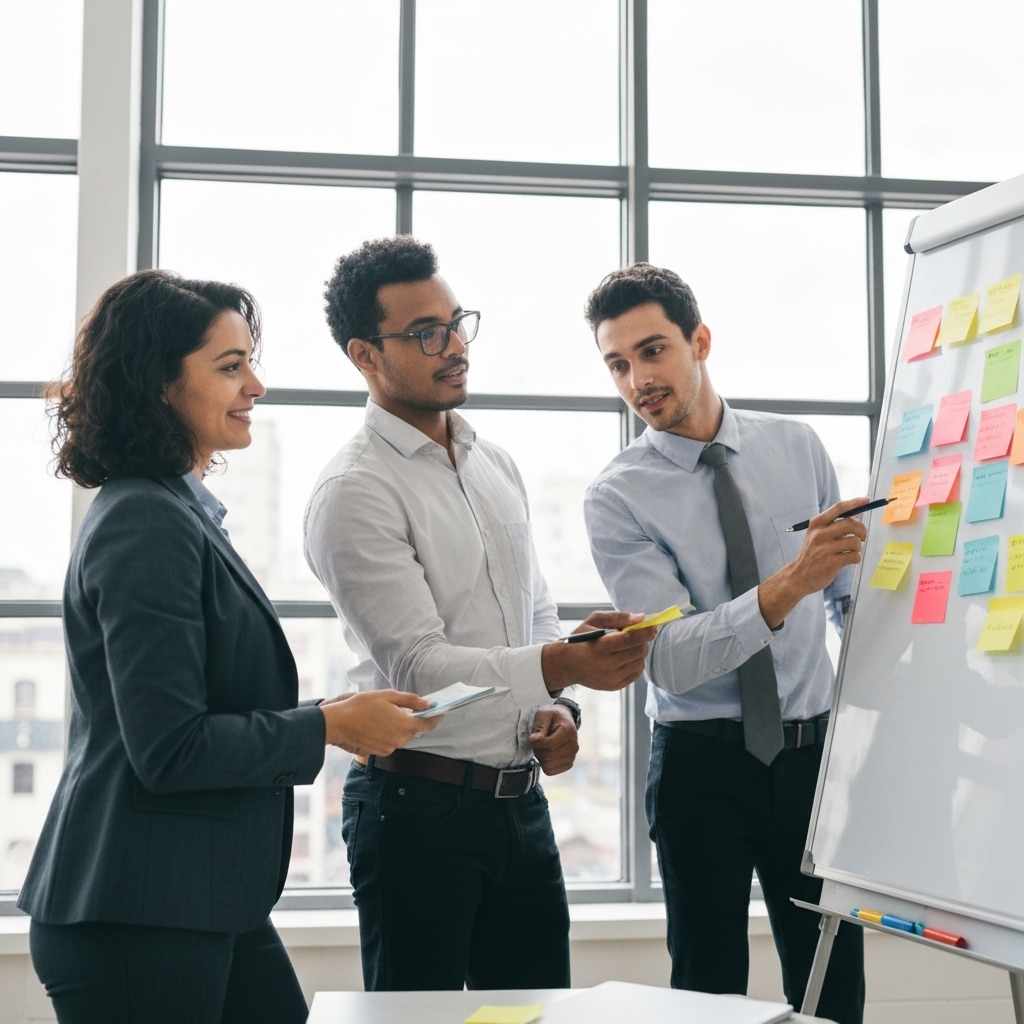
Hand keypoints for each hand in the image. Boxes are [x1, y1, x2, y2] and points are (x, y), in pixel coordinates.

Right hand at [321, 689, 440, 757]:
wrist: (339, 723)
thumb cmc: (362, 705)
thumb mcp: (388, 696)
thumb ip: (411, 700)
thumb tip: (428, 704)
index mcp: (405, 725)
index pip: (428, 724)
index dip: (435, 718)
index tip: (439, 712)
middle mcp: (400, 739)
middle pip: (413, 730)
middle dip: (410, 719)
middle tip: (398, 707)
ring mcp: (390, 747)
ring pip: (401, 736)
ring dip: (397, 726)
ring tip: (382, 714)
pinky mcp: (380, 752)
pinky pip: (390, 741)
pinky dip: (387, 733)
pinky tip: (376, 724)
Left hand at [529, 705, 579, 774]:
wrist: (562, 719)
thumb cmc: (551, 716)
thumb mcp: (543, 715)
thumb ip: (539, 727)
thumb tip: (534, 740)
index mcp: (569, 731)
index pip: (550, 745)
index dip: (536, 743)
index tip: (532, 737)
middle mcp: (574, 745)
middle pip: (548, 756)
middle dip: (538, 750)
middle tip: (537, 741)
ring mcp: (572, 756)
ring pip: (548, 765)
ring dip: (540, 757)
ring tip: (542, 746)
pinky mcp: (569, 763)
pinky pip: (551, 771)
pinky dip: (545, 764)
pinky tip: (547, 753)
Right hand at [541, 611, 656, 692]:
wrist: (567, 665)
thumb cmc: (581, 639)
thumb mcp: (593, 621)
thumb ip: (617, 617)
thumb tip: (641, 618)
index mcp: (599, 647)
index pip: (629, 639)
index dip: (644, 633)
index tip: (653, 627)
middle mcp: (606, 665)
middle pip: (637, 651)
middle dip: (643, 641)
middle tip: (639, 635)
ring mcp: (611, 678)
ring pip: (640, 663)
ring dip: (640, 652)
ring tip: (630, 646)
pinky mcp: (615, 686)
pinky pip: (636, 674)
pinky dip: (636, 663)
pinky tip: (626, 657)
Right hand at [758, 496, 868, 627]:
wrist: (798, 576)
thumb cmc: (810, 554)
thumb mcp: (815, 535)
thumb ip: (832, 526)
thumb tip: (857, 517)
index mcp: (816, 524)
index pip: (839, 508)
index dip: (855, 503)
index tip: (866, 500)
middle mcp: (820, 534)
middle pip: (851, 523)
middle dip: (862, 530)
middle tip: (861, 537)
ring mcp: (825, 548)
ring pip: (855, 541)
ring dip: (858, 547)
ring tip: (851, 551)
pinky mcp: (832, 562)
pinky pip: (855, 556)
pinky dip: (856, 558)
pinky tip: (848, 560)